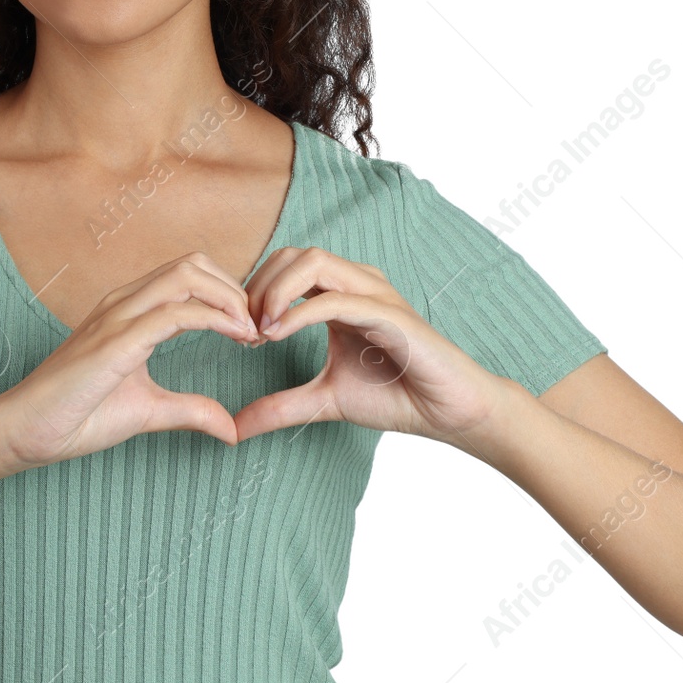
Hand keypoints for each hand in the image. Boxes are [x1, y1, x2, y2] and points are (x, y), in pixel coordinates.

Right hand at [0, 253, 257, 471]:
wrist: (24, 432)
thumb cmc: (75, 416)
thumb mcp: (148, 411)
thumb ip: (189, 411)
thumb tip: (231, 428)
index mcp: (128, 311)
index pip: (189, 275)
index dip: (228, 296)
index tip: (251, 332)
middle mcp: (123, 303)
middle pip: (194, 264)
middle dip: (236, 290)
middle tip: (258, 329)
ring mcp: (117, 317)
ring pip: (187, 276)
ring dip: (230, 298)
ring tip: (250, 332)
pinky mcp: (115, 342)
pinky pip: (175, 313)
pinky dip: (215, 320)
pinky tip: (236, 338)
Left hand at [232, 246, 515, 450]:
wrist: (448, 411)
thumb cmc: (396, 396)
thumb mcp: (323, 400)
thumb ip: (280, 407)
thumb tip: (233, 428)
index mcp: (339, 293)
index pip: (283, 266)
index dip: (252, 294)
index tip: (238, 336)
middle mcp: (356, 283)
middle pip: (291, 254)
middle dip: (257, 287)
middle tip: (243, 331)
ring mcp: (374, 293)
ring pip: (312, 261)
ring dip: (275, 291)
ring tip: (258, 331)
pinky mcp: (389, 314)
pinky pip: (336, 299)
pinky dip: (299, 313)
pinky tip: (276, 336)